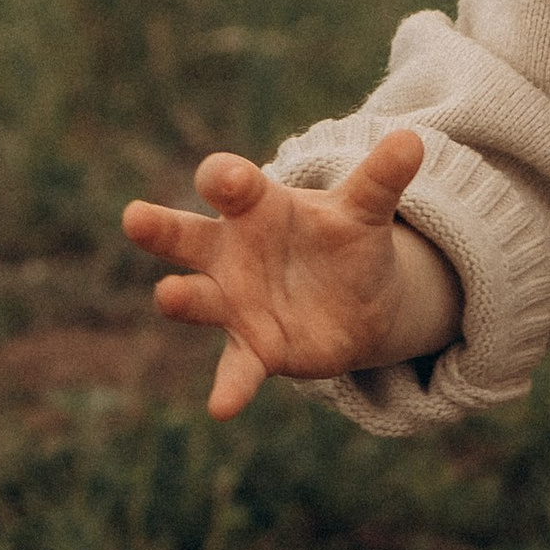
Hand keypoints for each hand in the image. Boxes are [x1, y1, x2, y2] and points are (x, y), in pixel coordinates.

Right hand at [121, 134, 464, 419]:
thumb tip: (414, 140)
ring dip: (182, 298)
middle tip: (135, 217)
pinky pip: (236, 369)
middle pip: (185, 236)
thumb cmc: (341, 241)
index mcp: (255, 207)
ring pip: (196, 299)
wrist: (353, 299)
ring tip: (169, 296)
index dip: (227, 179)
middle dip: (160, 228)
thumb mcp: (364, 210)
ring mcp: (233, 302)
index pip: (228, 183)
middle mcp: (229, 252)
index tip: (230, 180)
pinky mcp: (252, 348)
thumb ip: (382, 179)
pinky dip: (229, 388)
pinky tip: (220, 409)